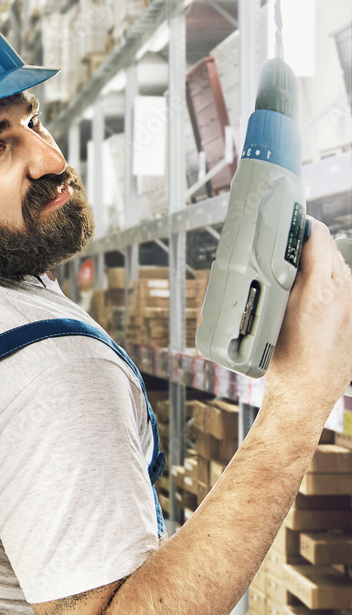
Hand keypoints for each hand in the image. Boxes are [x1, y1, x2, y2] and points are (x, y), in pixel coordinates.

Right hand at [268, 218, 351, 418]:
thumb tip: (271, 258)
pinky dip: (325, 278)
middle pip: (330, 250)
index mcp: (320, 289)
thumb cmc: (285, 363)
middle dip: (308, 241)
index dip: (304, 224)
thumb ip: (278, 281)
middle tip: (283, 240)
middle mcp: (342, 294)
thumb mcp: (271, 314)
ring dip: (317, 260)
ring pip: (338, 267)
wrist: (306, 395)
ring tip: (292, 263)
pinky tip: (306, 287)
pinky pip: (342, 285)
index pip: (320, 238)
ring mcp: (350, 306)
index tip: (289, 218)